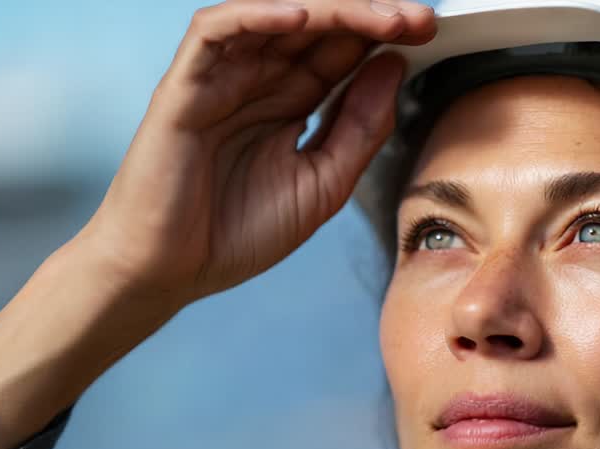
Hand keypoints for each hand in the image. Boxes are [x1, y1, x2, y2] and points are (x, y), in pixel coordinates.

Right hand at [79, 0, 435, 308]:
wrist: (169, 272)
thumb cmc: (238, 232)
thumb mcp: (324, 183)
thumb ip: (360, 128)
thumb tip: (394, 68)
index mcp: (290, 102)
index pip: (342, 51)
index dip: (386, 38)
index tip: (430, 35)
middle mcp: (257, 80)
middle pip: (317, 25)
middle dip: (372, 17)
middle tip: (421, 20)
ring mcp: (220, 78)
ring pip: (275, 17)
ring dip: (331, 11)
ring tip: (382, 18)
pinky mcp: (184, 85)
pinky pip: (216, 31)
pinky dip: (259, 16)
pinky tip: (303, 17)